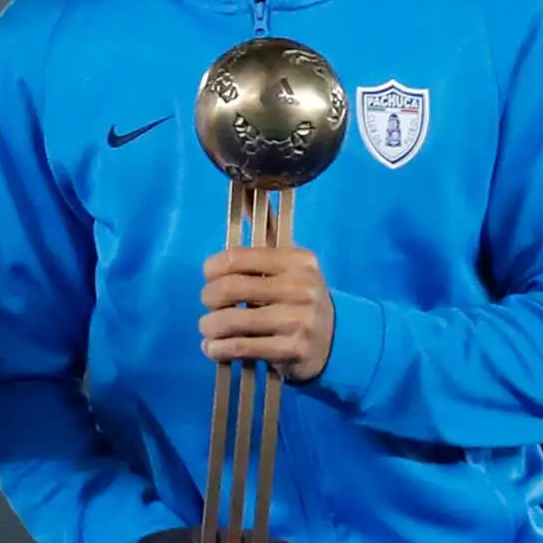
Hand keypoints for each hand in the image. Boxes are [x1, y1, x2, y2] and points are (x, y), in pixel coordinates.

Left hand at [201, 244, 334, 383]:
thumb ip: (267, 235)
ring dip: (209, 326)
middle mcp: (300, 288)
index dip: (213, 267)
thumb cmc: (301, 297)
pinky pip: (240, 348)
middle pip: (231, 288)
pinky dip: (218, 349)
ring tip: (207, 328)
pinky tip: (213, 348)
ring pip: (232, 320)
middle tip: (207, 303)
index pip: (238, 257)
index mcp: (297, 261)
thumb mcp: (292, 266)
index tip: (208, 276)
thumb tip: (245, 193)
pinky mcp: (291, 349)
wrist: (335, 340)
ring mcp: (297, 321)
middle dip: (208, 297)